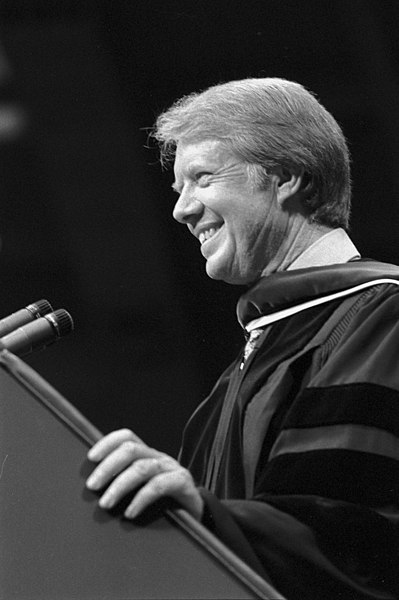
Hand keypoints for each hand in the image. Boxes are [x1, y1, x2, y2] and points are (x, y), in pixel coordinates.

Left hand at [86, 429, 203, 520]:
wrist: (199, 517)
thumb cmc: (165, 504)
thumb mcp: (143, 490)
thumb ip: (124, 484)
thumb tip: (93, 488)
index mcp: (148, 455)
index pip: (128, 437)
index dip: (108, 443)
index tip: (90, 457)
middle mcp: (159, 458)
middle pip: (131, 450)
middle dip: (108, 466)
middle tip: (92, 485)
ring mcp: (172, 469)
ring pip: (142, 468)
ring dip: (120, 485)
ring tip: (105, 503)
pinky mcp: (184, 483)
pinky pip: (159, 486)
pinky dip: (141, 498)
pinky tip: (130, 512)